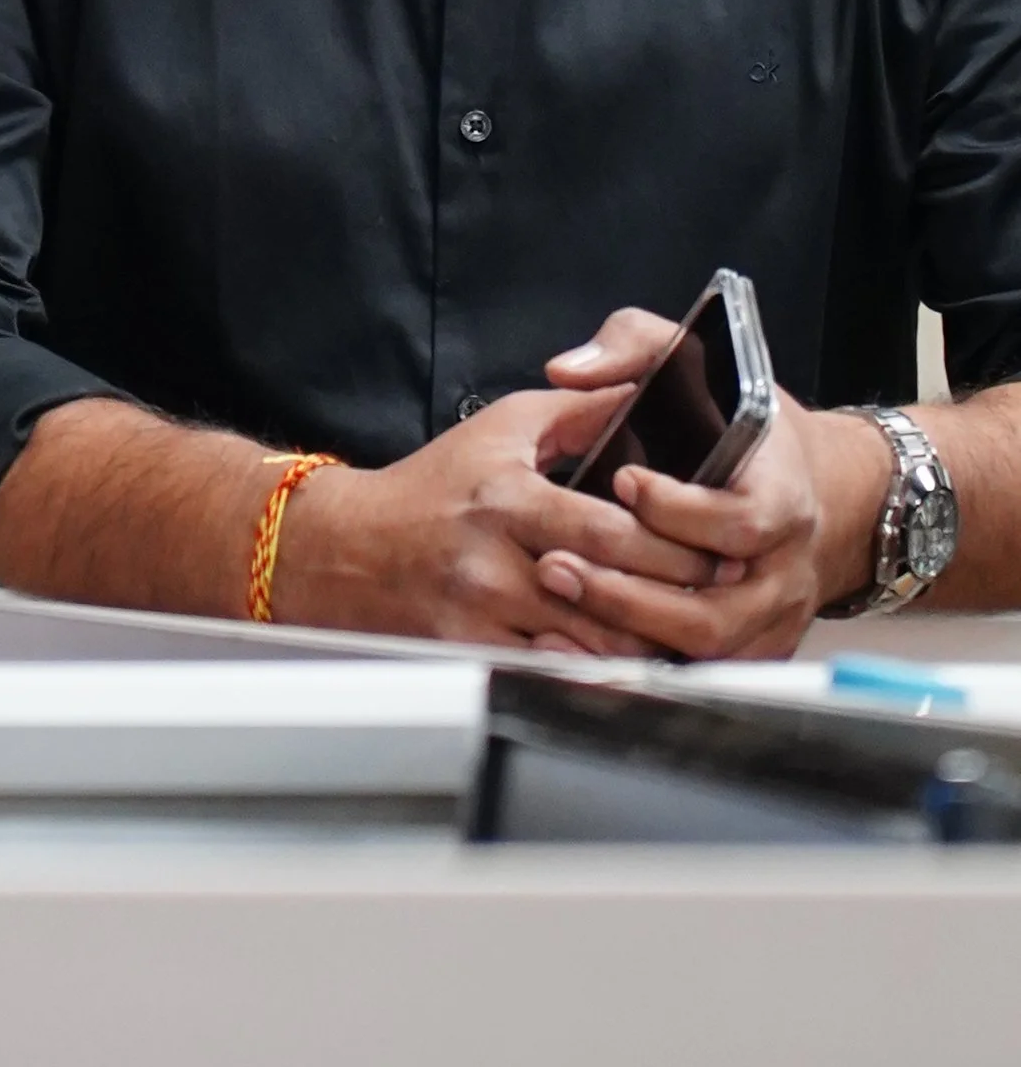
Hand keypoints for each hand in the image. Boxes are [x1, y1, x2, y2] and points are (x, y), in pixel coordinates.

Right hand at [272, 374, 726, 652]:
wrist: (348, 548)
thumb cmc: (430, 489)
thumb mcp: (501, 428)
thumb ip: (575, 412)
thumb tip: (641, 393)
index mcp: (508, 497)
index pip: (610, 529)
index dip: (672, 544)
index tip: (714, 548)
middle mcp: (494, 559)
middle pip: (608, 592)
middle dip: (673, 598)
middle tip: (718, 594)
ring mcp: (482, 614)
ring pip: (588, 645)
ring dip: (644, 643)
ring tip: (687, 630)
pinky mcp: (471, 653)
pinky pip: (553, 674)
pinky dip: (596, 671)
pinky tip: (627, 661)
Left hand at [527, 306, 892, 662]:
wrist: (817, 490)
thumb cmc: (748, 428)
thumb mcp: (701, 362)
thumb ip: (635, 346)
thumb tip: (571, 369)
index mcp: (783, 498)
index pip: (741, 521)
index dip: (679, 509)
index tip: (621, 481)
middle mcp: (783, 568)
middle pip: (715, 605)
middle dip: (631, 587)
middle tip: (557, 560)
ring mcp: (770, 618)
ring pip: (704, 646)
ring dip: (627, 628)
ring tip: (560, 596)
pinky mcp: (752, 649)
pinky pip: (698, 671)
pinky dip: (640, 663)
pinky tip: (580, 645)